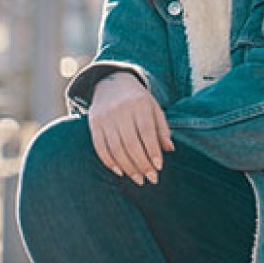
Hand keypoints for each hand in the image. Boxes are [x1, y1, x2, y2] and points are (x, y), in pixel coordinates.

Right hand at [89, 71, 174, 185]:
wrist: (111, 83)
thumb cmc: (138, 100)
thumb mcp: (154, 108)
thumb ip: (162, 128)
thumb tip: (169, 149)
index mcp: (139, 104)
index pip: (146, 131)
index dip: (152, 151)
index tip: (159, 167)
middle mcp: (120, 110)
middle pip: (130, 143)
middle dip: (142, 164)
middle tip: (151, 178)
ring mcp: (105, 117)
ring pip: (115, 148)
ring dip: (127, 167)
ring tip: (138, 179)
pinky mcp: (94, 124)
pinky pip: (100, 147)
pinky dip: (109, 162)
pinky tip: (120, 171)